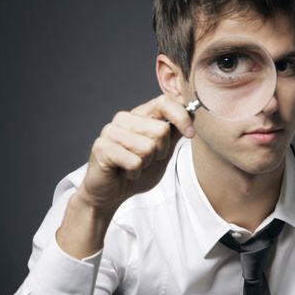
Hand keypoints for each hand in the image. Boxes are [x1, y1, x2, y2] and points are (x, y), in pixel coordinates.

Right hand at [78, 94, 193, 212]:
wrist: (111, 193)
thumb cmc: (136, 170)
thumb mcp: (162, 152)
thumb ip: (174, 133)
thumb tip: (192, 112)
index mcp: (140, 115)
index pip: (164, 102)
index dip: (181, 117)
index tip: (190, 134)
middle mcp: (124, 119)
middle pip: (161, 130)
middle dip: (161, 151)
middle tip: (146, 160)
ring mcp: (111, 131)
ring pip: (148, 148)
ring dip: (146, 164)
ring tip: (134, 166)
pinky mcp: (101, 147)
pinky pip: (134, 162)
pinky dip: (135, 173)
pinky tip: (125, 173)